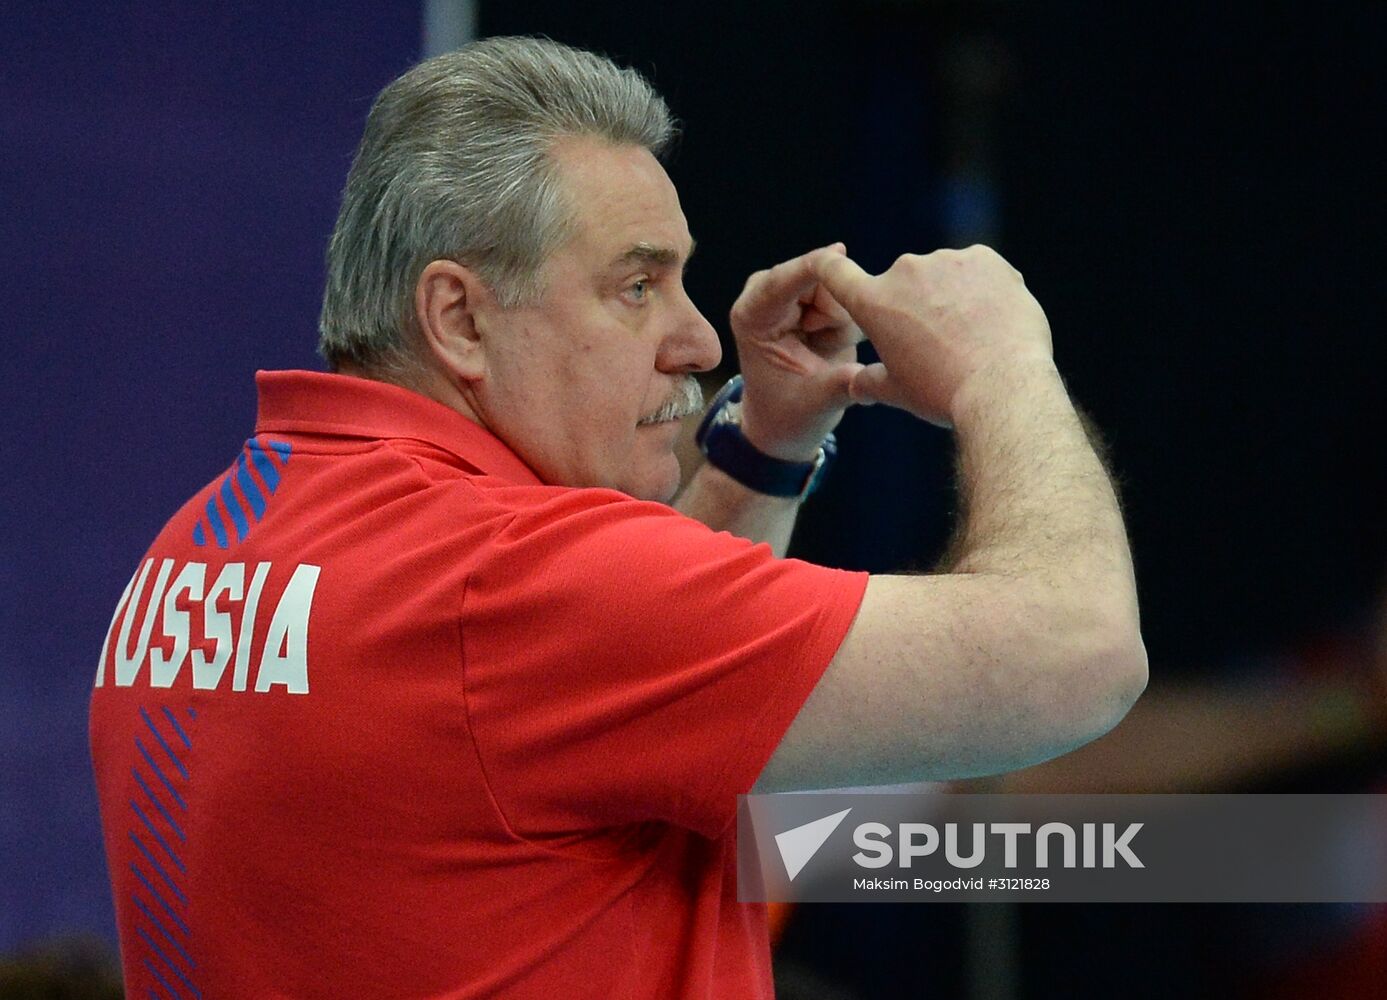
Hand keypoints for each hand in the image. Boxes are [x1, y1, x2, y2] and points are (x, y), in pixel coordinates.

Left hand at [728, 244, 864, 460]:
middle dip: (837, 305)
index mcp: (752, 316)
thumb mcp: (817, 402)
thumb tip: (878, 368)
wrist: (787, 425)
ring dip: (844, 316)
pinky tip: (835, 341)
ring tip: (829, 347)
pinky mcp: (812, 298)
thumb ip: (843, 381)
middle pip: (817, 275)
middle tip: (831, 343)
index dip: (816, 266)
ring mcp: (791, 295)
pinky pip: (847, 293)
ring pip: (838, 283)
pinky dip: (851, 318)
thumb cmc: (790, 415)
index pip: (784, 279)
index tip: (843, 255)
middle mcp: (767, 297)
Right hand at [812, 245, 1053, 426]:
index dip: (829, 265)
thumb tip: (856, 386)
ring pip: (944, 276)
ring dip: (952, 297)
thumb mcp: (898, 393)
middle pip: (905, 283)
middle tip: (940, 342)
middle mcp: (904, 272)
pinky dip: (984, 290)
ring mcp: (945, 261)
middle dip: (917, 304)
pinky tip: (994, 320)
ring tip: (972, 336)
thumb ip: (870, 382)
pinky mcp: (984, 258)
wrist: (1001, 385)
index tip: (829, 261)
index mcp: (873, 303)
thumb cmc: (943, 392)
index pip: (836, 272)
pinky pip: (979, 271)